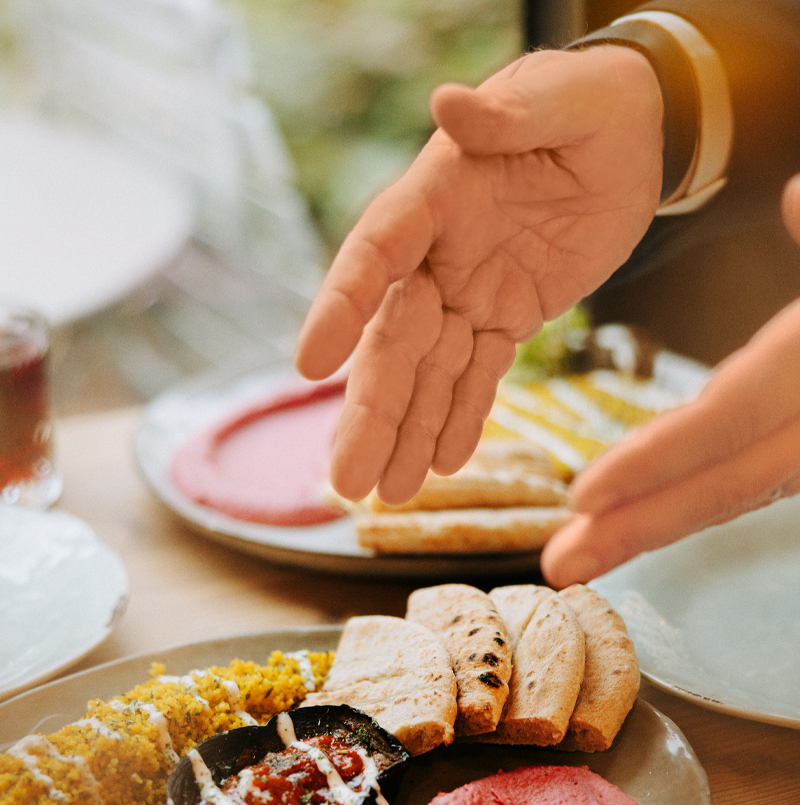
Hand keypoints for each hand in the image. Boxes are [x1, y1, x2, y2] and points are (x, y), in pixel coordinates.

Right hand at [295, 45, 662, 502]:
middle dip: (370, 411)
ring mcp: (469, 291)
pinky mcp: (507, 317)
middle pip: (392, 340)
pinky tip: (440, 467)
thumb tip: (447, 102)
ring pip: (429, 373)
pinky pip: (479, 378)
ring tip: (387, 496)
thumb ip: (509, 112)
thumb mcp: (566, 98)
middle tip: (345, 480)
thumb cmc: (593, 103)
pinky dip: (460, 420)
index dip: (342, 307)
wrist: (634, 137)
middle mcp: (438, 252)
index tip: (310, 365)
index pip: (376, 253)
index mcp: (438, 193)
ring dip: (406, 434)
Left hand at [541, 173, 799, 587]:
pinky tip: (634, 512)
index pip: (729, 421)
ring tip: (581, 549)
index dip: (656, 461)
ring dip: (655, 521)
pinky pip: (747, 477)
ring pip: (735, 490)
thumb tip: (795, 199)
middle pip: (725, 485)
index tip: (581, 495)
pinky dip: (689, 496)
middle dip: (637, 528)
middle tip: (558, 565)